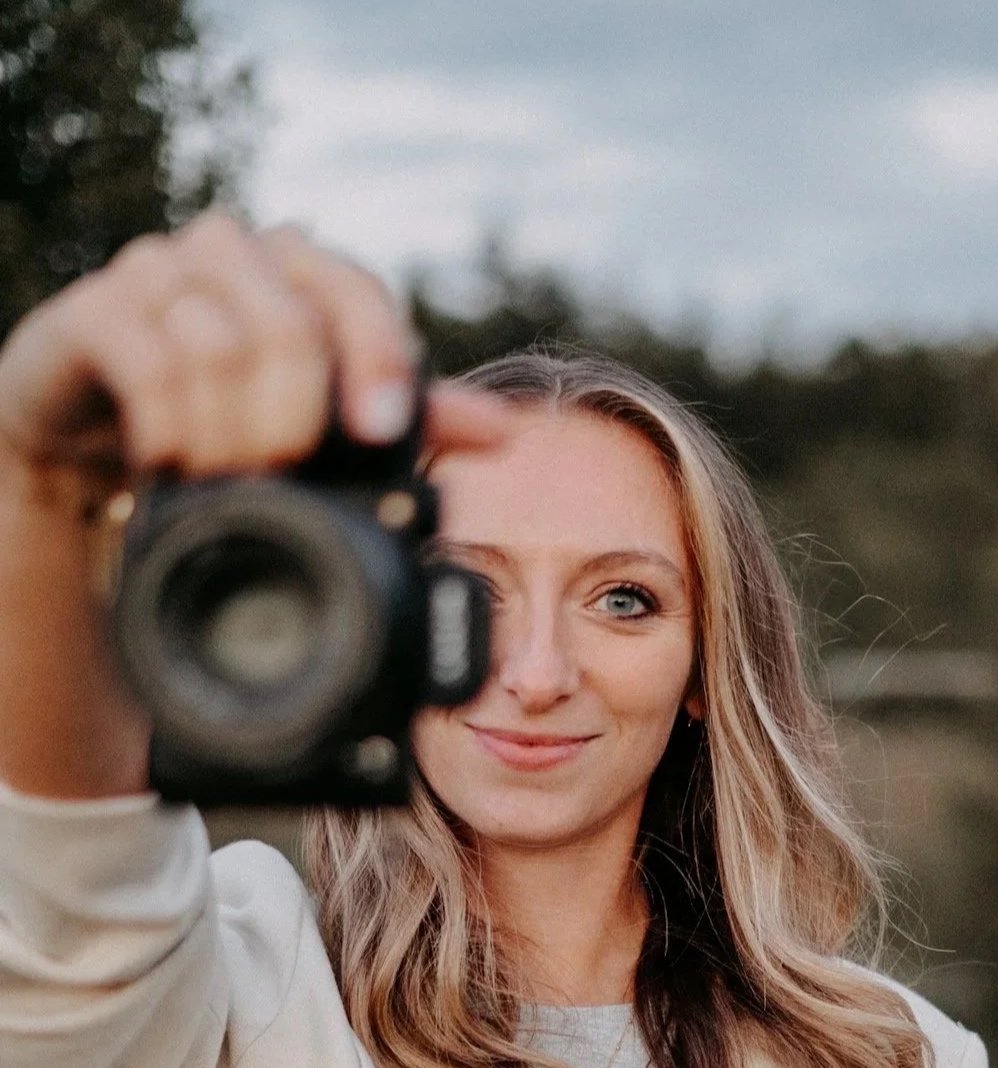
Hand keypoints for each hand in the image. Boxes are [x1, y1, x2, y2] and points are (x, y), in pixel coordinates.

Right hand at [0, 209, 519, 493]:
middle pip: (292, 325)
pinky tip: (173, 463)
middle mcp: (235, 254)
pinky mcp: (95, 310)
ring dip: (231, 436)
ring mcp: (159, 272)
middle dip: (295, 420)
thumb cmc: (231, 414)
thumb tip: (501, 429)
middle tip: (283, 475)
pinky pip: (147, 361)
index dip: (380, 362)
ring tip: (227, 482)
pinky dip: (171, 427)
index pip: (360, 296)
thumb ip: (407, 419)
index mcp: (303, 272)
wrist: (102, 426)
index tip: (381, 432)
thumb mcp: (322, 423)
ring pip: (218, 345)